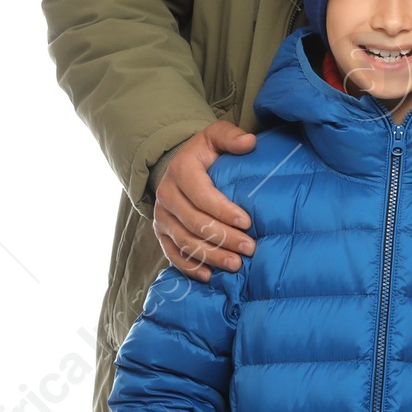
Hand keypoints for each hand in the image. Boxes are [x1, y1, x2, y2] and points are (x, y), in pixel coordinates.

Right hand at [153, 121, 257, 280]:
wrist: (179, 166)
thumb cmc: (206, 153)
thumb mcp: (216, 136)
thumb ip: (231, 136)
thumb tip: (249, 142)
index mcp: (181, 170)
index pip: (201, 195)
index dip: (223, 210)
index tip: (247, 222)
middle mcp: (166, 195)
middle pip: (194, 222)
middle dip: (223, 237)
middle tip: (250, 248)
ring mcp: (162, 216)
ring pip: (185, 241)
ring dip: (211, 255)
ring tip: (236, 265)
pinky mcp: (161, 233)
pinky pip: (172, 254)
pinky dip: (190, 267)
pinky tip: (209, 275)